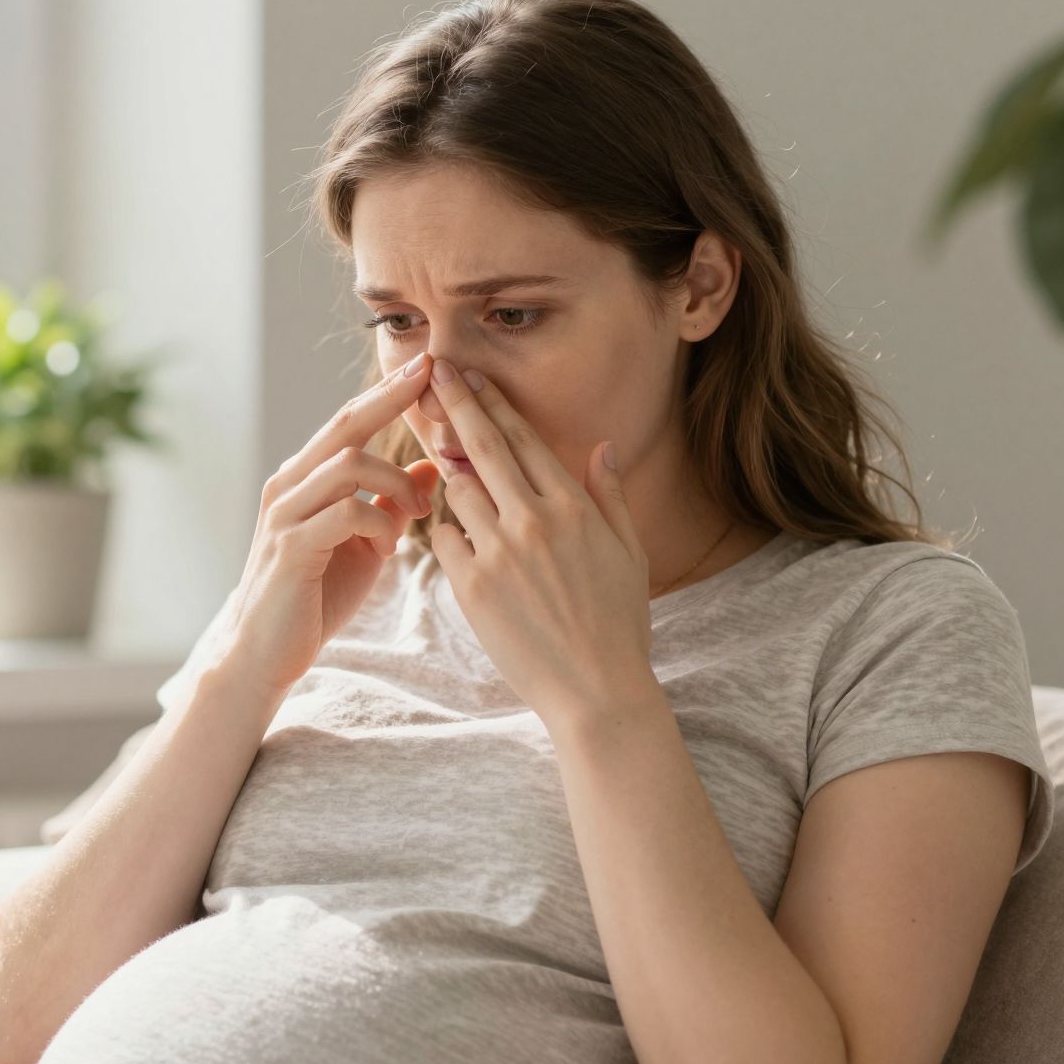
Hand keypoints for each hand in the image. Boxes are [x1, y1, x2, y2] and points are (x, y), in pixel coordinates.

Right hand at [216, 351, 442, 696]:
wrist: (265, 653)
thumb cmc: (315, 597)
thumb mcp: (365, 543)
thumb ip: (391, 504)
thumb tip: (428, 466)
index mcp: (305, 479)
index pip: (350, 421)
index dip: (388, 392)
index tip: (428, 366)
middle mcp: (289, 485)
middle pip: (345, 424)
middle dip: (391, 398)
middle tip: (432, 377)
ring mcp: (286, 514)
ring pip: (349, 464)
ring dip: (395, 482)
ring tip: (417, 512)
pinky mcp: (291, 546)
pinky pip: (345, 512)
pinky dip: (379, 523)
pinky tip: (389, 547)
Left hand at [415, 356, 656, 724]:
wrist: (596, 691)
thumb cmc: (618, 624)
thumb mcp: (629, 554)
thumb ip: (610, 496)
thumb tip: (600, 447)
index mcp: (573, 507)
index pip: (523, 440)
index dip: (494, 403)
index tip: (471, 376)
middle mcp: (534, 520)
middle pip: (482, 446)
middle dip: (456, 403)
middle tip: (433, 373)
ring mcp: (500, 552)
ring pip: (456, 489)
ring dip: (451, 477)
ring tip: (444, 467)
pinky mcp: (473, 587)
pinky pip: (444, 540)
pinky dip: (447, 533)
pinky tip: (456, 539)